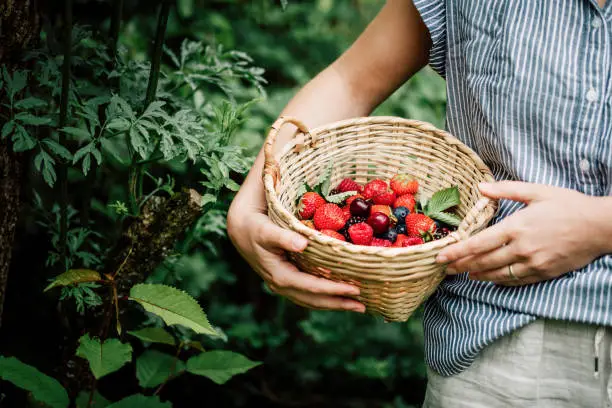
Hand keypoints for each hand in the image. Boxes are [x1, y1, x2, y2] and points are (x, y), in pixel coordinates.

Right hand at [227, 199, 364, 312]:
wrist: (241, 229)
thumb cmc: (256, 227)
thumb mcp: (267, 230)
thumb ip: (284, 237)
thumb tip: (302, 244)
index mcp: (279, 276)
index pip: (311, 287)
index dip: (333, 290)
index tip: (354, 289)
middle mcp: (281, 285)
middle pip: (313, 300)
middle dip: (338, 303)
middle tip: (363, 305)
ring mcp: (284, 285)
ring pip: (311, 301)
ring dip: (334, 304)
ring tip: (357, 306)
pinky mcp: (287, 281)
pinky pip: (309, 294)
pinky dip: (325, 297)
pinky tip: (339, 296)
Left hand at [435, 181, 611, 285]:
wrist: (600, 226)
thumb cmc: (567, 205)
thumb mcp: (536, 191)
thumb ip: (506, 190)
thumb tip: (480, 186)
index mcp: (516, 227)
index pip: (479, 243)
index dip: (457, 251)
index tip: (441, 256)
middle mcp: (521, 248)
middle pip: (483, 261)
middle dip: (461, 265)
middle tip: (444, 268)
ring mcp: (532, 263)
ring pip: (497, 274)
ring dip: (477, 275)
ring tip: (463, 274)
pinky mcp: (543, 272)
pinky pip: (515, 280)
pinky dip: (499, 281)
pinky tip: (489, 279)